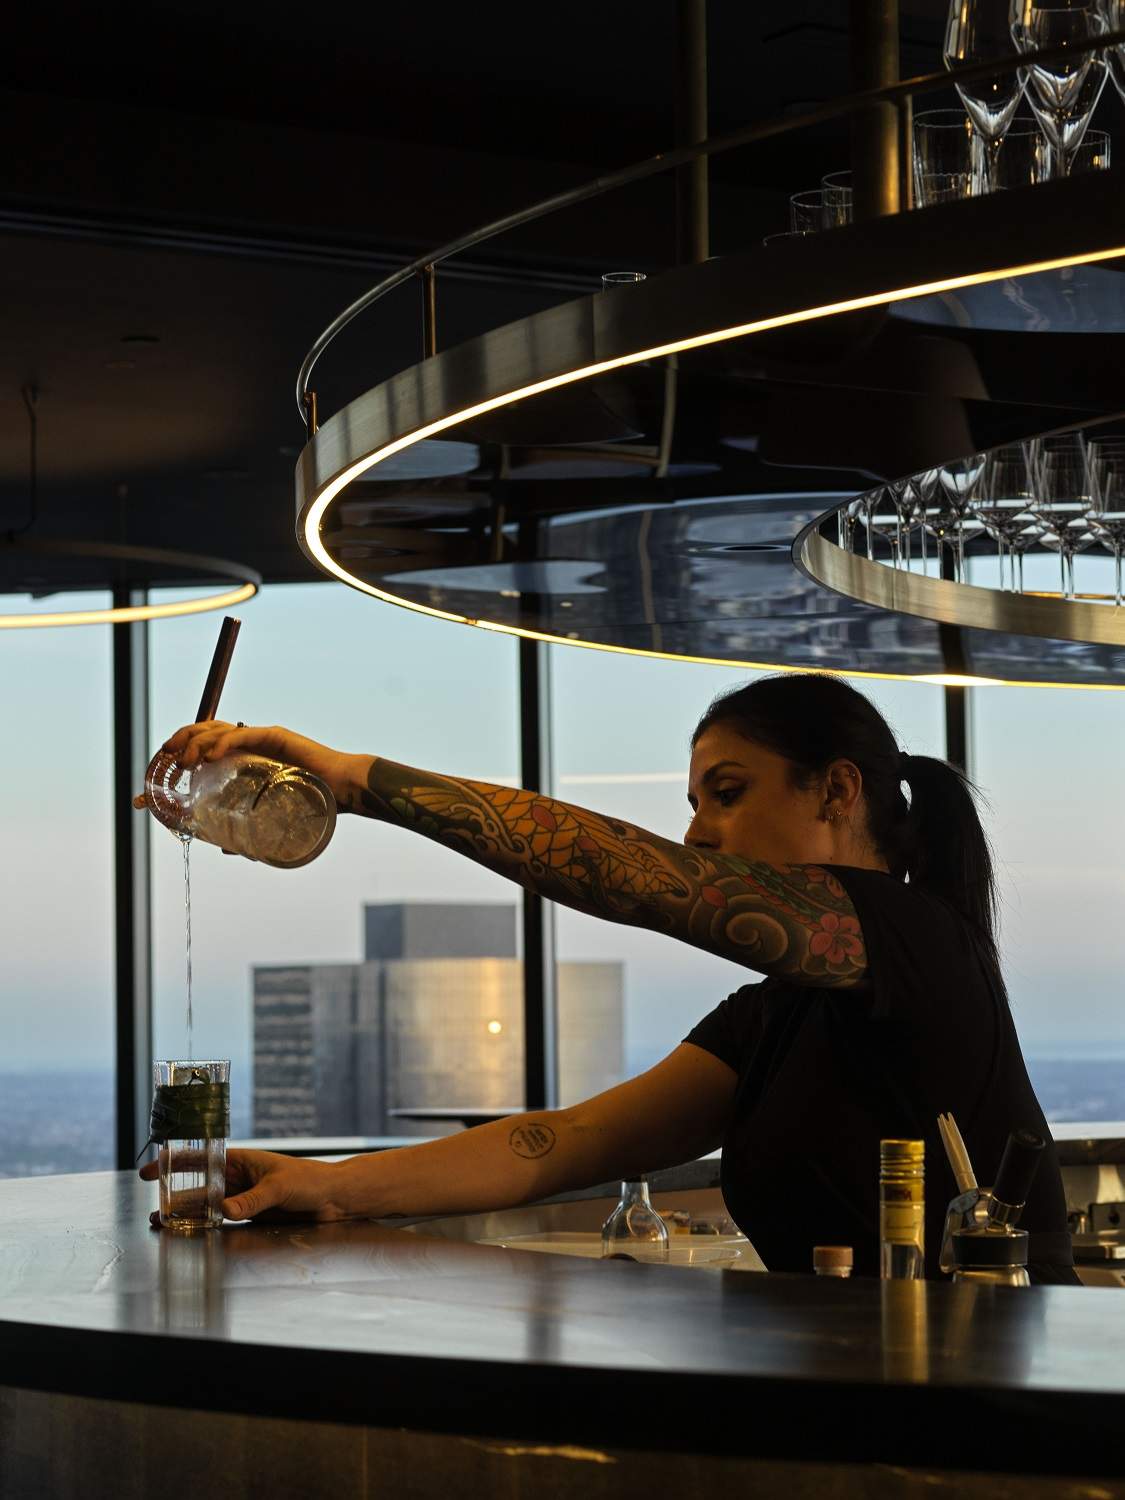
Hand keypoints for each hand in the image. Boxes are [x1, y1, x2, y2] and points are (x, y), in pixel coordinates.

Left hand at [131, 722, 371, 812]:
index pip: (202, 747)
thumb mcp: (272, 814)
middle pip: (202, 732)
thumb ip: (249, 828)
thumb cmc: (313, 800)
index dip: (175, 756)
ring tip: (182, 763)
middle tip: (164, 764)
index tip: (151, 779)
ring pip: (216, 729)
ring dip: (193, 743)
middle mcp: (248, 742)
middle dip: (176, 744)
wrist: (343, 791)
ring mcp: (260, 738)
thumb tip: (226, 848)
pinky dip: (220, 743)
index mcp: (244, 756)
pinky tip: (208, 756)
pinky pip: (240, 735)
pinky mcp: (275, 737)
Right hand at [139, 1148, 358, 1225]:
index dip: (175, 1162)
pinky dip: (205, 1225)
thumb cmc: (310, 1180)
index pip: (202, 1159)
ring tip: (162, 1223)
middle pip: (199, 1186)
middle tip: (152, 1207)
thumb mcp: (280, 1187)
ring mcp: (243, 1197)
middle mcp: (238, 1178)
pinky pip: (222, 1220)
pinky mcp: (251, 1215)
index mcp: (242, 1160)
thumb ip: (252, 1200)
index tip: (152, 1170)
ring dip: (186, 1213)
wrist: (333, 1198)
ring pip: (207, 1205)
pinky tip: (191, 1231)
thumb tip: (225, 1211)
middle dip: (174, 1195)